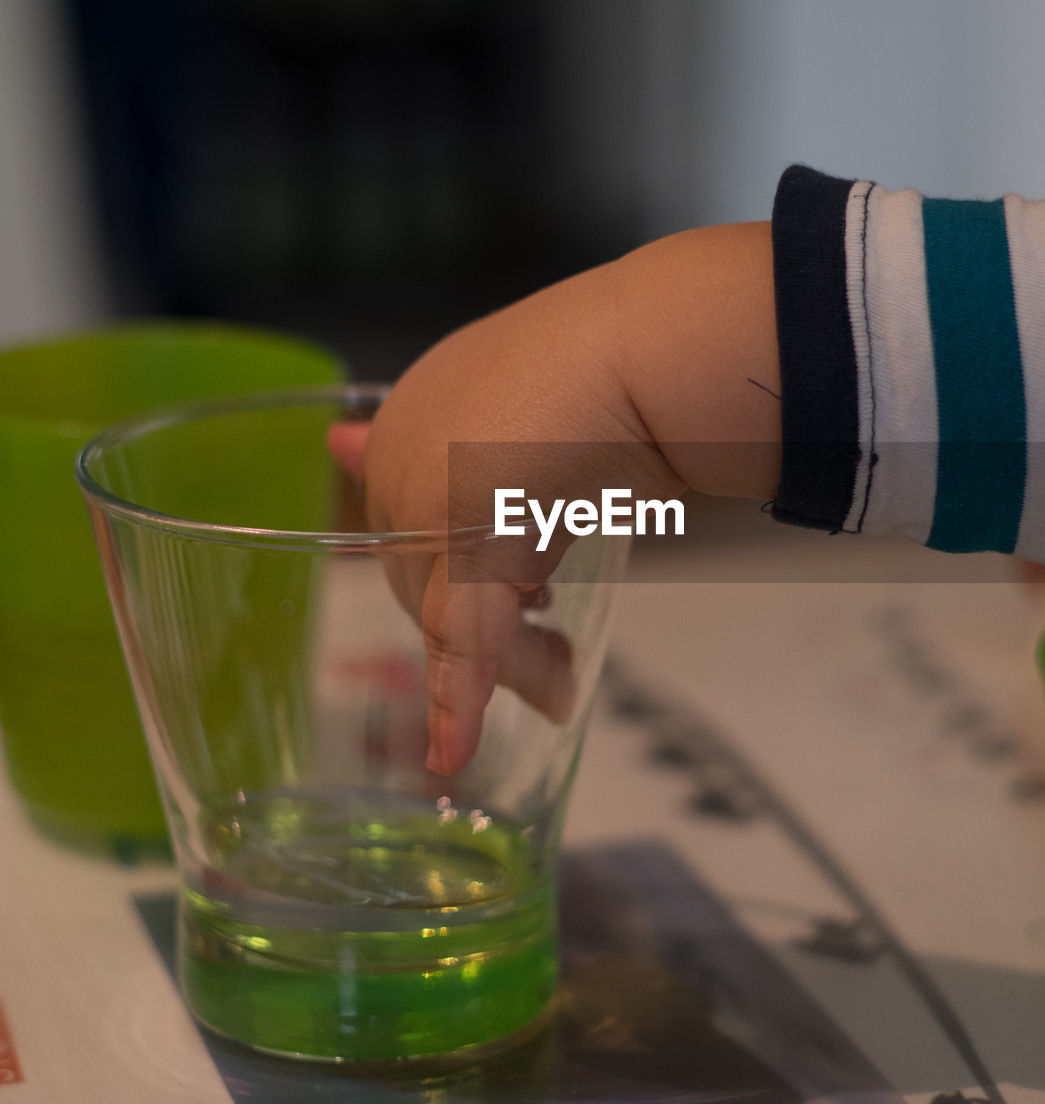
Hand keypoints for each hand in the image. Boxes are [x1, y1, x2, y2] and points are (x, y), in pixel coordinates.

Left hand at [334, 222, 779, 774]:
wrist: (650, 350)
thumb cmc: (617, 367)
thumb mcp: (531, 418)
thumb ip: (461, 453)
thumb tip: (335, 447)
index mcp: (413, 415)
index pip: (412, 528)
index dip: (462, 574)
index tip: (526, 598)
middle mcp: (404, 453)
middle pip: (425, 578)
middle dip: (487, 627)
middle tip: (550, 665)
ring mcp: (429, 494)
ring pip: (448, 611)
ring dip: (506, 660)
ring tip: (556, 688)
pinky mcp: (475, 537)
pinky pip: (461, 632)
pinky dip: (457, 699)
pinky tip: (450, 753)